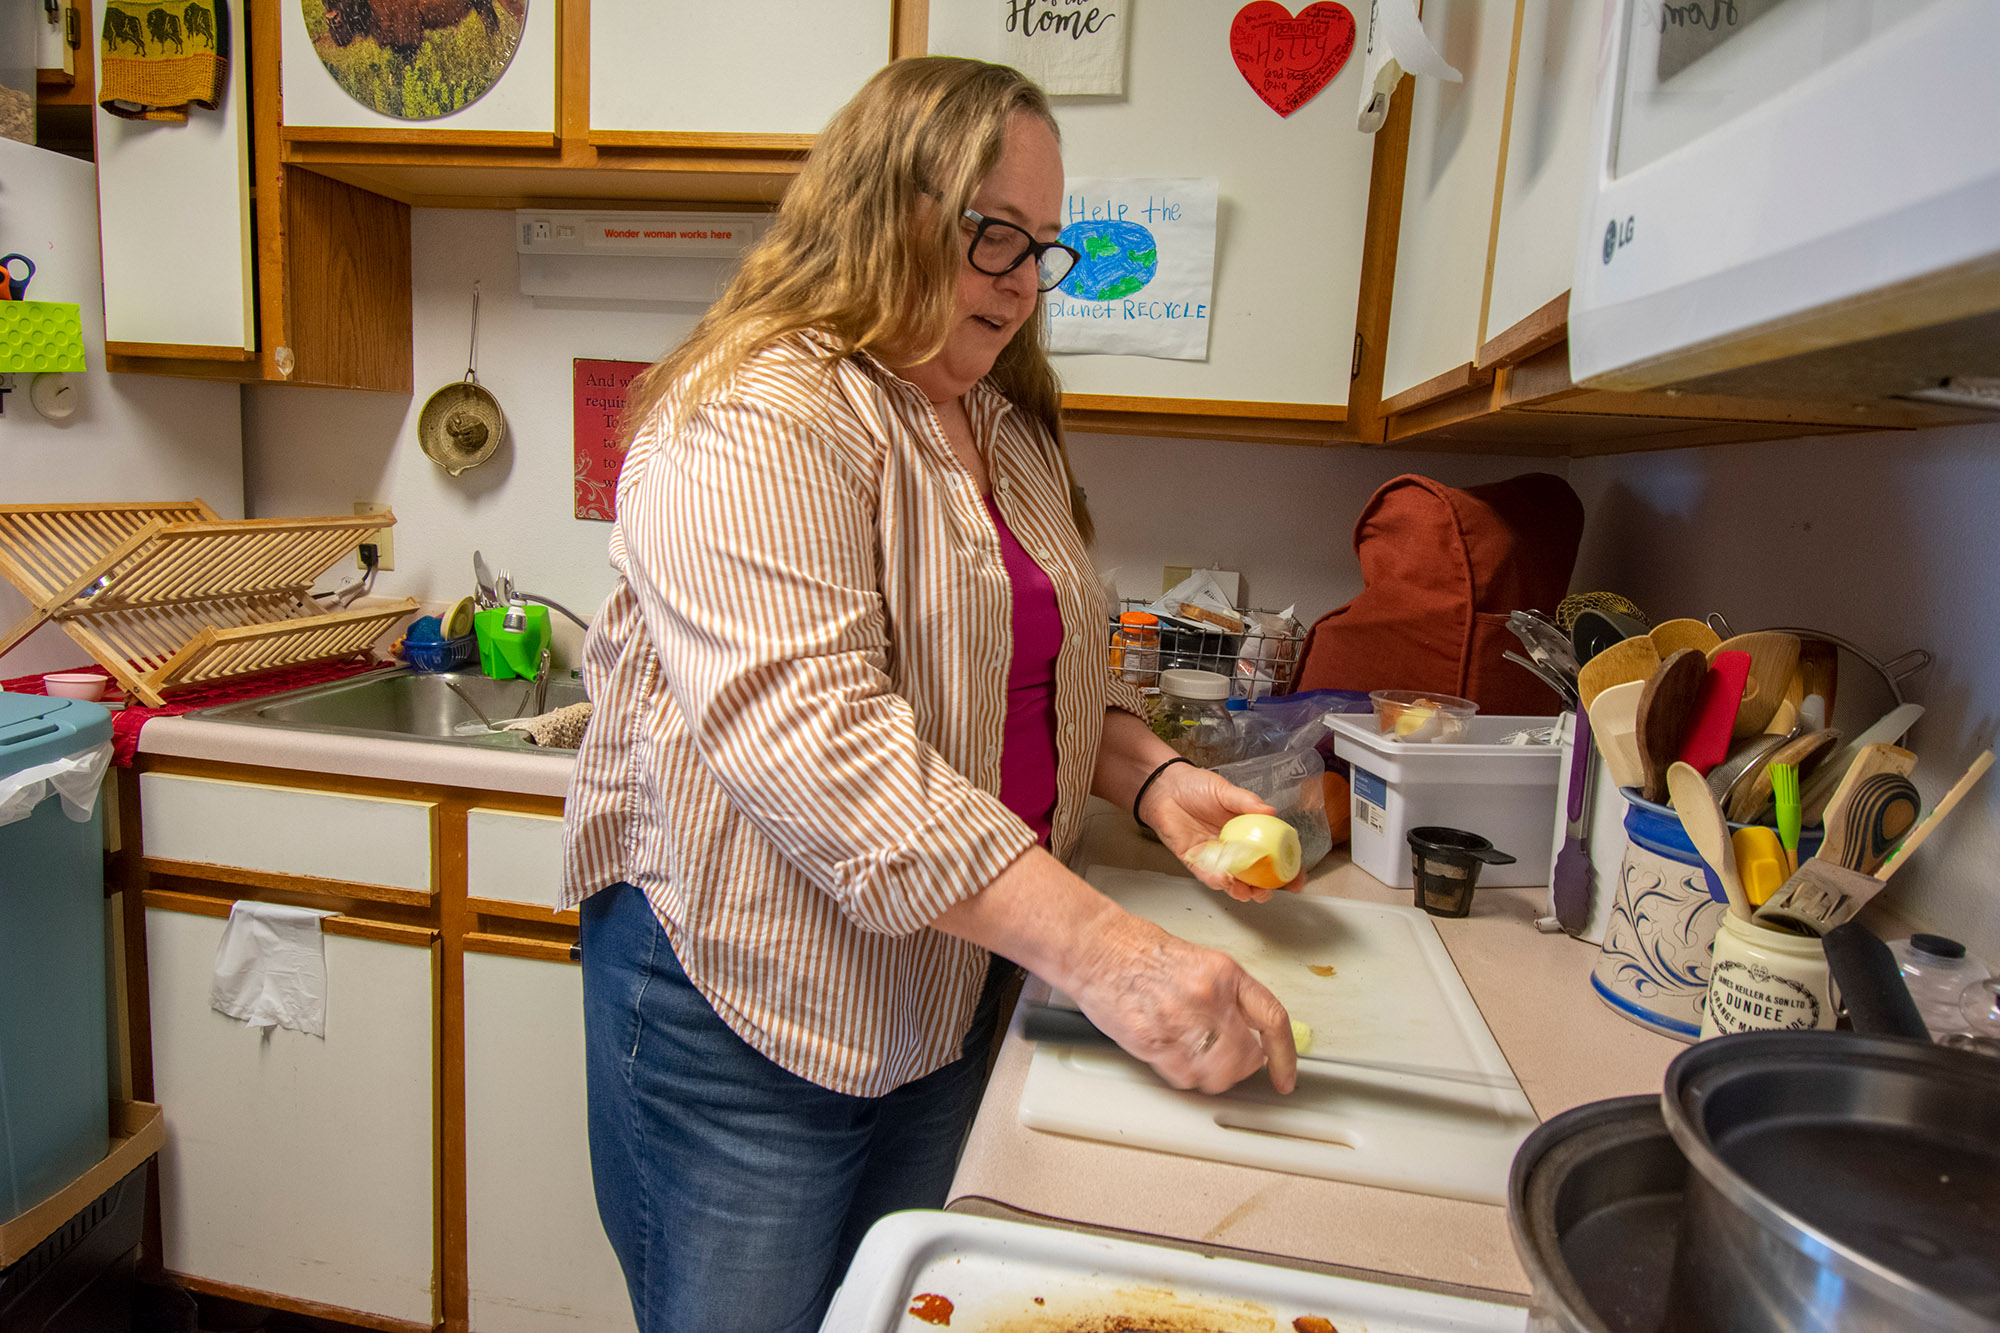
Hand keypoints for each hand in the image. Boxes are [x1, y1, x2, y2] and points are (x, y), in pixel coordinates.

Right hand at [1069, 911, 1297, 1094]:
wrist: (1095, 949)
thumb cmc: (1137, 950)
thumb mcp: (1198, 962)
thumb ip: (1225, 995)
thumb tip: (1244, 1030)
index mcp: (1225, 973)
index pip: (1272, 1019)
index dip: (1285, 1056)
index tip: (1285, 1075)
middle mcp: (1208, 998)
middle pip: (1246, 1058)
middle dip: (1240, 1068)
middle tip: (1228, 1063)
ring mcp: (1181, 1022)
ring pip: (1217, 1076)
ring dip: (1211, 1075)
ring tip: (1195, 1057)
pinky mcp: (1154, 1042)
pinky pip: (1183, 1077)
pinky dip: (1182, 1074)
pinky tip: (1171, 1053)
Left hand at [1139, 761, 1307, 901]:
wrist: (1164, 786)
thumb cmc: (1196, 786)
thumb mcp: (1225, 791)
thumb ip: (1246, 802)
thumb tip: (1271, 810)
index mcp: (1247, 833)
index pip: (1272, 855)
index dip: (1286, 870)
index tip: (1297, 881)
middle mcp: (1232, 849)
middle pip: (1253, 876)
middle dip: (1263, 889)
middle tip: (1269, 892)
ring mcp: (1214, 857)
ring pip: (1231, 882)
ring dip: (1241, 891)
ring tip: (1250, 893)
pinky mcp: (1193, 860)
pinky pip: (1206, 874)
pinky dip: (1216, 880)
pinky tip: (1225, 881)